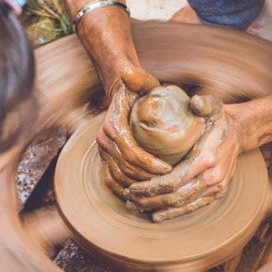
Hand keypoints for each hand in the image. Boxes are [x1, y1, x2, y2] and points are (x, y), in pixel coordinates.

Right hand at [97, 65, 172, 199]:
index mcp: (112, 126)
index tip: (169, 168)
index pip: (131, 152)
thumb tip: (130, 74)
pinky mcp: (105, 157)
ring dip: (138, 186)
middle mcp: (103, 140)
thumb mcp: (140, 80)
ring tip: (159, 190)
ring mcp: (102, 150)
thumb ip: (138, 78)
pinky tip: (139, 197)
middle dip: (147, 179)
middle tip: (169, 183)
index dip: (149, 164)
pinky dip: (123, 190)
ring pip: (119, 177)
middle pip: (126, 168)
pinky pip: (110, 179)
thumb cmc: (136, 87)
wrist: (121, 91)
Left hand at [124, 95, 245, 221]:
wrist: (240, 133)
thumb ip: (203, 104)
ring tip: (136, 206)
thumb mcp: (213, 106)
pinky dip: (174, 213)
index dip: (151, 187)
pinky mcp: (217, 194)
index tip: (132, 187)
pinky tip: (157, 215)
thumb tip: (195, 101)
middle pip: (175, 196)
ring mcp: (216, 188)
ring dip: (158, 208)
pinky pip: (193, 207)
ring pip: (182, 204)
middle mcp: (212, 177)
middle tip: (128, 199)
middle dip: (149, 200)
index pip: (174, 180)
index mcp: (207, 158)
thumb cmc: (220, 119)